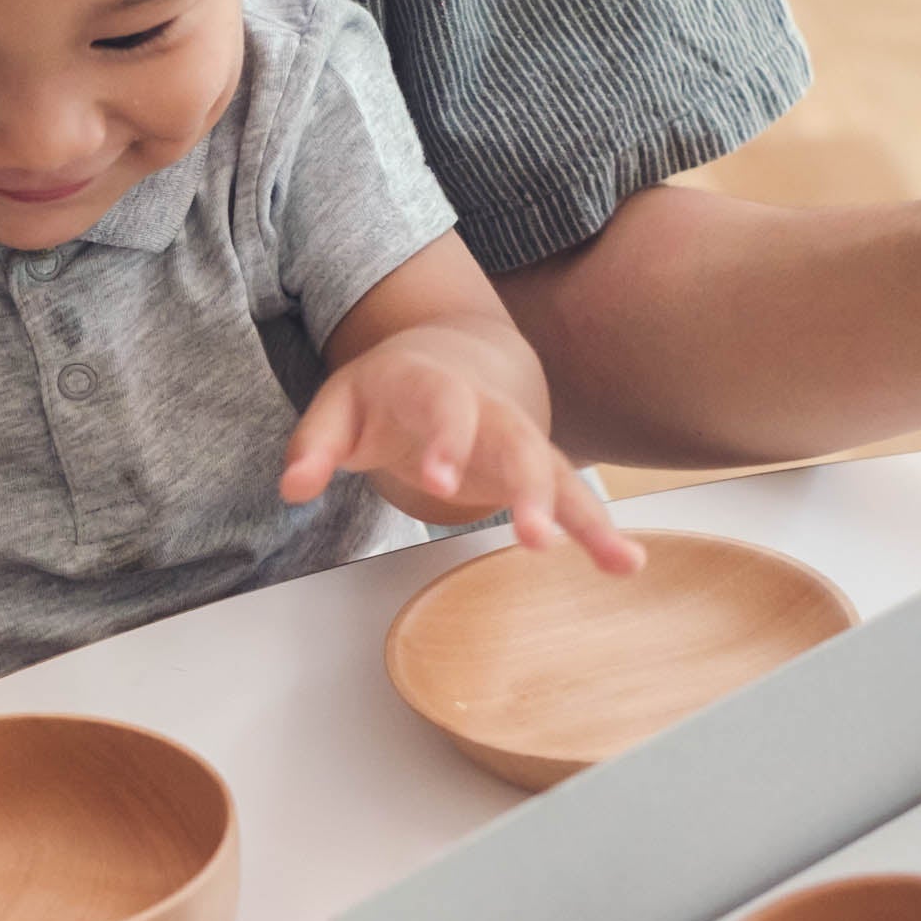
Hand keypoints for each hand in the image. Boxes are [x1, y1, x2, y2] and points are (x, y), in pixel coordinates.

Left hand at [279, 334, 644, 573]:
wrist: (450, 355)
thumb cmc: (387, 390)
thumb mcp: (339, 403)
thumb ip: (314, 444)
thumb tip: (292, 488)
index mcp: (431, 383)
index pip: (442, 404)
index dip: (445, 438)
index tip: (440, 480)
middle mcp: (487, 408)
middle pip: (515, 438)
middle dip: (527, 485)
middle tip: (534, 537)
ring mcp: (519, 438)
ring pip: (558, 470)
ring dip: (584, 515)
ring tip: (615, 560)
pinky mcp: (538, 470)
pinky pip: (573, 497)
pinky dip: (600, 530)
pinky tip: (627, 564)